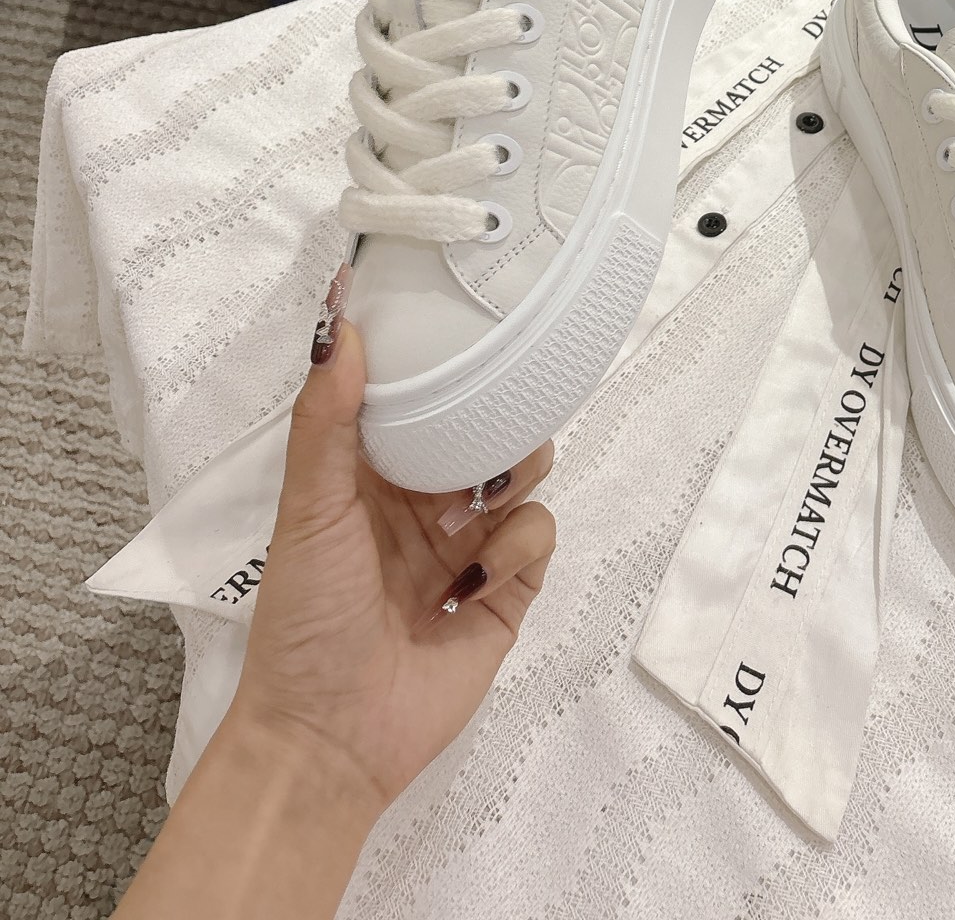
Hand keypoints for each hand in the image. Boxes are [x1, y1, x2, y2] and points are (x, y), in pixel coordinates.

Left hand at [228, 293, 555, 818]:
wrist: (330, 740)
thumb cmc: (305, 619)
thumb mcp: (308, 510)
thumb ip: (325, 421)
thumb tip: (340, 325)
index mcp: (373, 474)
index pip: (421, 400)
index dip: (445, 366)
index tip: (467, 325)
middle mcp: (425, 502)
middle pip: (486, 430)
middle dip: (498, 417)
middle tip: (494, 416)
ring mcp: (470, 546)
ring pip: (523, 476)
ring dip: (513, 475)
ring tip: (483, 501)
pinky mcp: (508, 594)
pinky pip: (538, 538)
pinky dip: (517, 547)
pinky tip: (476, 580)